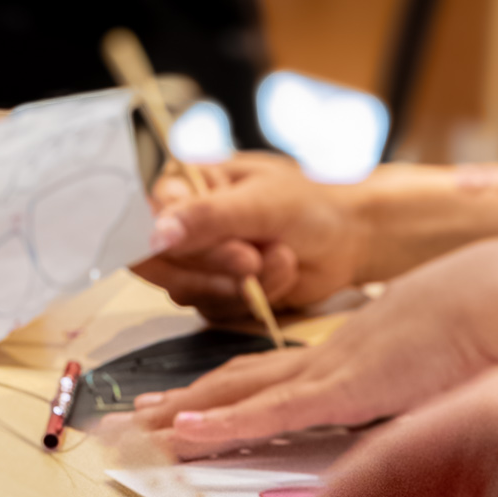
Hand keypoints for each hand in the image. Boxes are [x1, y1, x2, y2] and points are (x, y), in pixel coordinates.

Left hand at [130, 238, 497, 451]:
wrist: (488, 300)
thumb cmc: (467, 328)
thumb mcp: (418, 369)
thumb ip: (391, 386)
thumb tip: (385, 403)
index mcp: (334, 360)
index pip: (258, 379)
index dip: (213, 394)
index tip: (174, 407)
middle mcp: (315, 363)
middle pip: (229, 384)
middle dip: (176, 404)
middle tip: (130, 420)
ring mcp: (322, 374)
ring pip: (231, 395)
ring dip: (178, 413)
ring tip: (132, 428)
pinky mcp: (338, 389)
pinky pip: (267, 411)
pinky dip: (220, 422)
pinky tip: (181, 430)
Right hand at [133, 153, 368, 320]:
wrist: (353, 236)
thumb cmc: (311, 203)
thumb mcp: (259, 203)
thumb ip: (206, 217)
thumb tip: (155, 235)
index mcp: (183, 186)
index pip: (144, 221)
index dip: (167, 244)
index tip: (203, 249)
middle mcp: (183, 225)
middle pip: (160, 265)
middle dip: (211, 269)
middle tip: (251, 260)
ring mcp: (200, 262)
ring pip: (187, 292)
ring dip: (239, 283)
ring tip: (281, 256)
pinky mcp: (219, 293)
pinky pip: (215, 310)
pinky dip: (253, 298)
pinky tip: (282, 273)